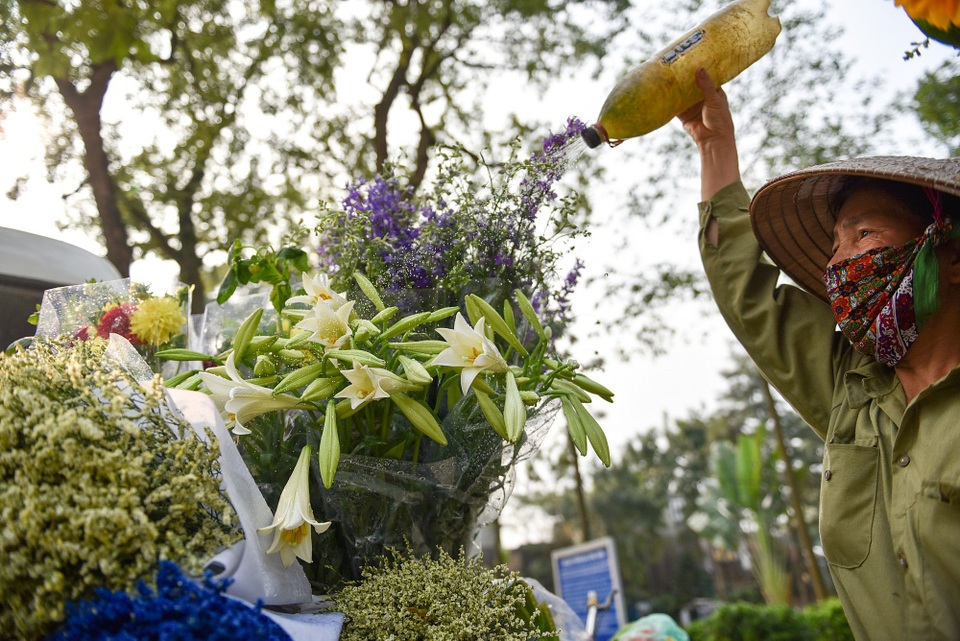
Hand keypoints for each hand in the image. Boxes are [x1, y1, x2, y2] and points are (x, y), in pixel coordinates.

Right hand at [677, 68, 739, 200]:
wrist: (713, 140)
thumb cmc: (720, 119)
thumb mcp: (714, 99)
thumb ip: (705, 85)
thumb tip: (698, 68)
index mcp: (713, 91)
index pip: (705, 76)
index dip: (698, 68)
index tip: (690, 57)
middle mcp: (701, 98)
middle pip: (690, 84)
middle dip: (683, 77)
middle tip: (674, 64)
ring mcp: (692, 106)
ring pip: (681, 94)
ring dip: (675, 88)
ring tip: (666, 76)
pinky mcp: (683, 115)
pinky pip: (674, 107)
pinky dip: (669, 101)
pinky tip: (662, 93)